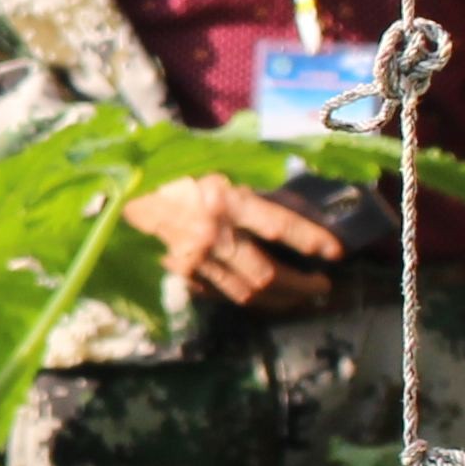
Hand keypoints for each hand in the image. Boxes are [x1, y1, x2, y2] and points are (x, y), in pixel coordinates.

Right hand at [123, 172, 350, 314]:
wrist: (128, 187)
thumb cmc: (180, 167)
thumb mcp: (223, 165)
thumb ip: (256, 184)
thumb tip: (299, 206)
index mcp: (225, 200)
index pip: (278, 226)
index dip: (311, 241)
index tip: (336, 253)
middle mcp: (213, 234)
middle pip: (267, 274)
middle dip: (301, 285)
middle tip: (322, 286)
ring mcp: (196, 259)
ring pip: (246, 293)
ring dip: (279, 300)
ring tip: (300, 296)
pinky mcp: (183, 273)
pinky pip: (222, 294)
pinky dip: (245, 297)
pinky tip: (261, 297)